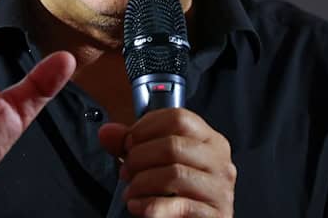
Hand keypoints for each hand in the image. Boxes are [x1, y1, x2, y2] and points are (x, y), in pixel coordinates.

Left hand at [99, 109, 236, 217]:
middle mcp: (220, 162)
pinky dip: (149, 206)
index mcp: (209, 141)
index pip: (179, 118)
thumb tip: (107, 132)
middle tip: (126, 171)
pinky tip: (138, 206)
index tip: (128, 142)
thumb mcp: (154, 164)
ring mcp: (220, 189)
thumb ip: (131, 145)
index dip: (146, 128)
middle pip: (174, 145)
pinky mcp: (214, 215)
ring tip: (131, 191)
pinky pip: (176, 205)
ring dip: (142, 183)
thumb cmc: (176, 194)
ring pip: (174, 174)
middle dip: (139, 158)